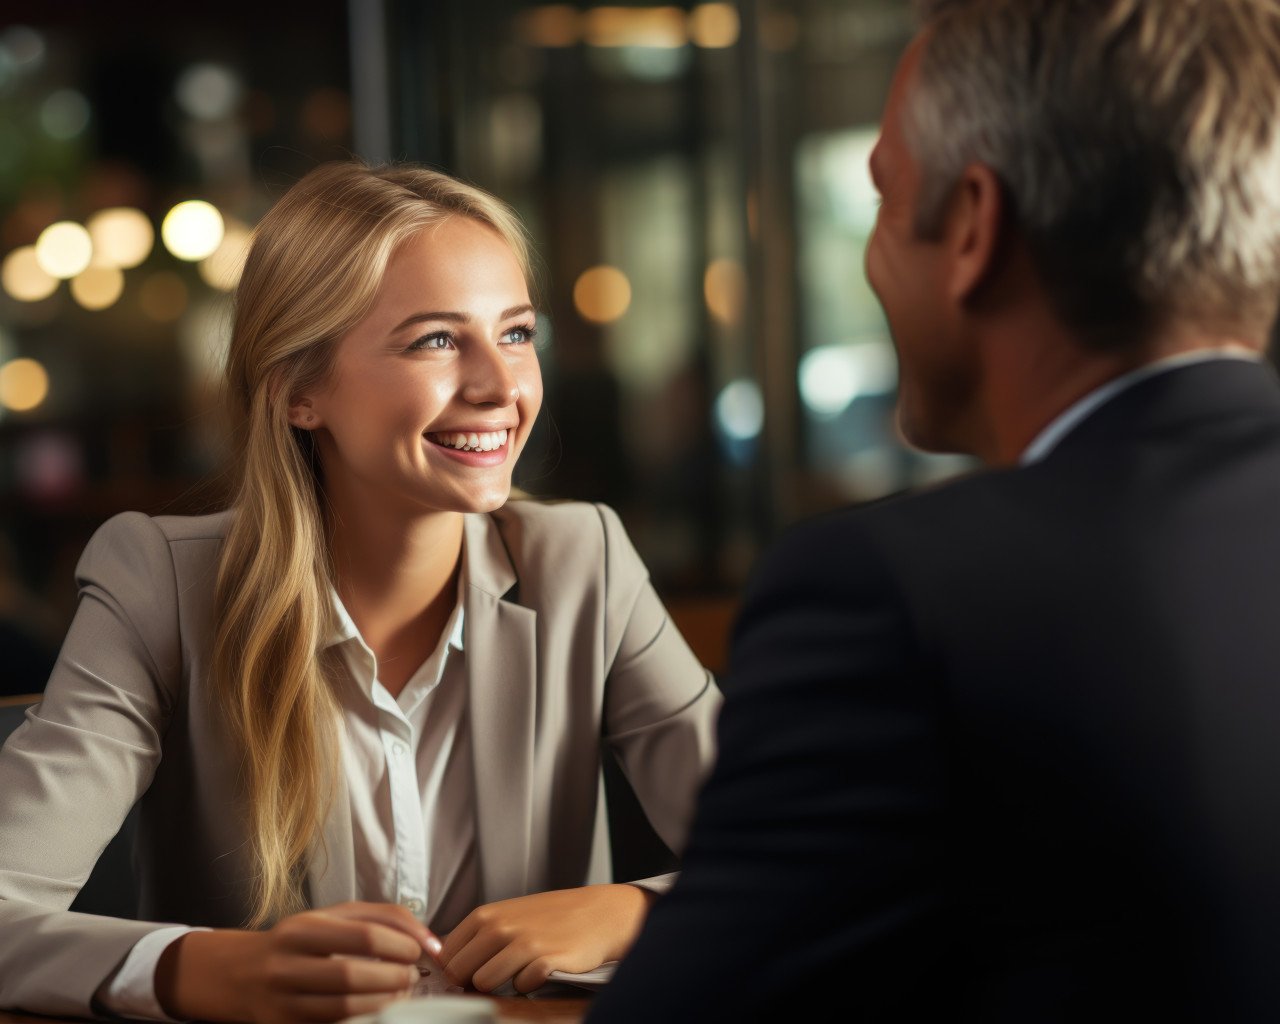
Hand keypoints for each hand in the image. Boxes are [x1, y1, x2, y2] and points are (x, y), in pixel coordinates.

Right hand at [154, 901, 443, 1022]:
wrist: (237, 974)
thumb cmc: (299, 940)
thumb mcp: (334, 916)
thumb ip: (384, 917)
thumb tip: (429, 940)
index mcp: (302, 928)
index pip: (364, 935)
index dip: (402, 945)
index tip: (418, 952)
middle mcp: (286, 964)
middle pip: (352, 975)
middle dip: (394, 979)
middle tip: (412, 977)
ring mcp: (280, 1001)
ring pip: (343, 1008)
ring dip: (384, 1004)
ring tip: (399, 994)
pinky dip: (363, 1019)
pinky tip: (376, 1010)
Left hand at [439, 884, 653, 993]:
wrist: (599, 913)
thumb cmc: (552, 916)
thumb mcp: (510, 914)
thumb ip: (478, 936)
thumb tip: (443, 962)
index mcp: (486, 915)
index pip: (447, 955)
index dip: (456, 969)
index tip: (470, 972)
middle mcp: (500, 927)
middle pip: (461, 973)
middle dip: (474, 980)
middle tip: (499, 973)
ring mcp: (523, 943)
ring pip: (485, 983)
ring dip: (503, 983)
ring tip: (523, 968)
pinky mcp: (545, 961)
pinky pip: (521, 987)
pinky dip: (530, 984)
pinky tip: (543, 969)